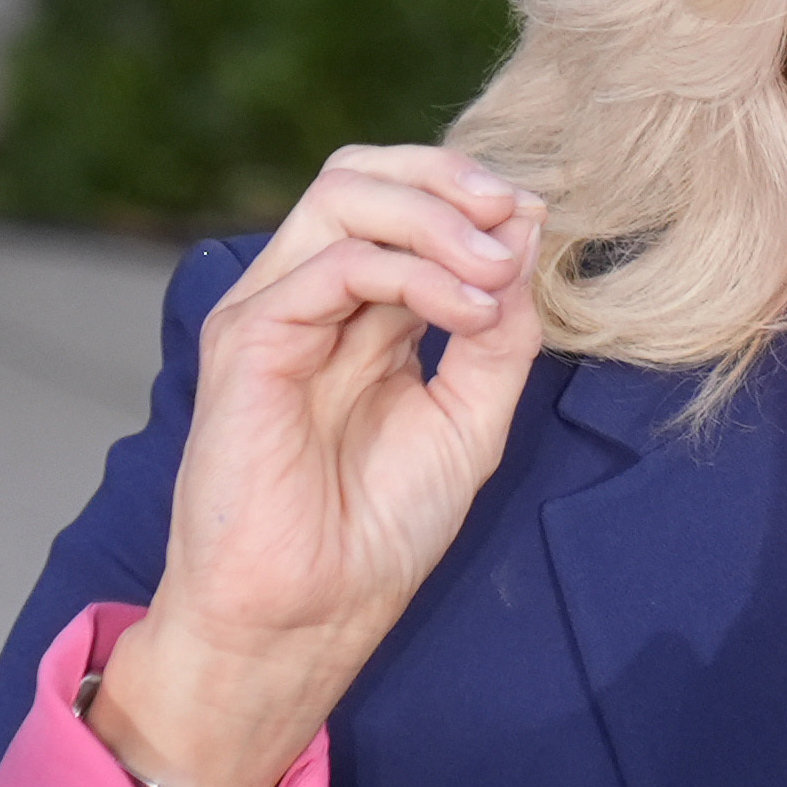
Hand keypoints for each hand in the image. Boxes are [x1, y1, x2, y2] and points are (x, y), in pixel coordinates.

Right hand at [87, 146, 545, 786]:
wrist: (309, 612)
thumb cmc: (377, 528)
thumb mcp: (470, 418)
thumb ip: (500, 333)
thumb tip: (527, 237)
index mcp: (356, 312)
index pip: (397, 200)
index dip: (470, 192)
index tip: (539, 221)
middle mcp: (307, 299)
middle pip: (360, 175)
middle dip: (451, 179)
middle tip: (517, 217)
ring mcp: (271, 315)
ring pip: (341, 200)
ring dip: (439, 220)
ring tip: (498, 273)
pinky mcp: (247, 345)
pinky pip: (327, 268)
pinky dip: (410, 272)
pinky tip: (466, 311)